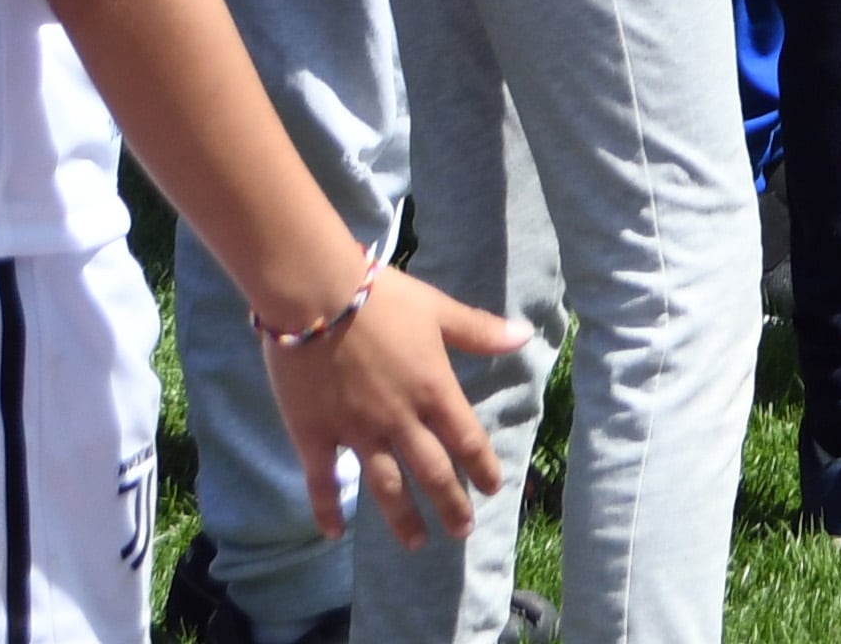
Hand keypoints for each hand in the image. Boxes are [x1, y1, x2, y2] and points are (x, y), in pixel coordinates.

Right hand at [261, 260, 528, 544]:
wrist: (315, 296)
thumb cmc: (381, 298)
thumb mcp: (438, 310)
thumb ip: (479, 331)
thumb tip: (525, 336)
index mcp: (434, 390)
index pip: (467, 439)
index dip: (482, 467)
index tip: (493, 488)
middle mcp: (400, 420)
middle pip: (432, 472)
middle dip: (451, 505)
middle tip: (463, 532)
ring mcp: (356, 432)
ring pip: (386, 487)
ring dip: (403, 518)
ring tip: (416, 543)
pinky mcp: (314, 435)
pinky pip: (323, 482)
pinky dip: (328, 511)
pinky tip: (334, 534)